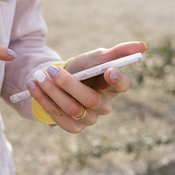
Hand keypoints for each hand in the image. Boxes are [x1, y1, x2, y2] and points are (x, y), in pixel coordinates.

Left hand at [27, 42, 145, 132]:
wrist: (59, 83)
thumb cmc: (81, 69)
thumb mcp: (94, 58)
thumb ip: (116, 52)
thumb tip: (142, 46)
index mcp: (112, 87)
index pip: (123, 86)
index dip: (118, 80)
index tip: (109, 70)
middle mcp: (104, 106)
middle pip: (90, 99)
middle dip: (68, 84)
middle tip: (51, 70)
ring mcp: (89, 119)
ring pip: (71, 108)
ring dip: (51, 91)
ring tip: (38, 76)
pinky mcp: (73, 127)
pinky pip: (58, 116)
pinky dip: (43, 100)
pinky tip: (33, 86)